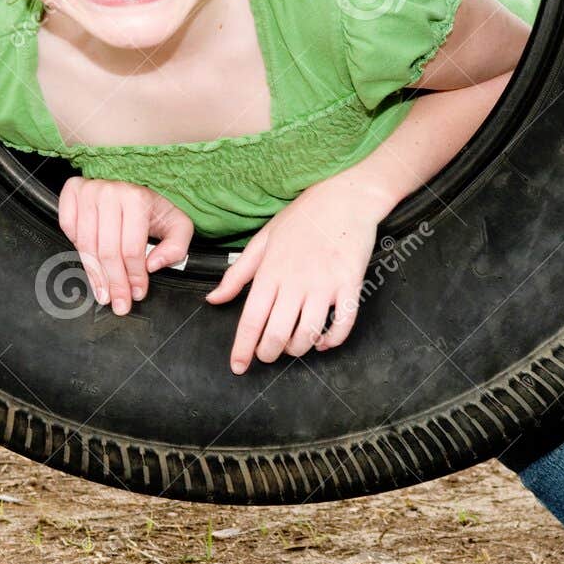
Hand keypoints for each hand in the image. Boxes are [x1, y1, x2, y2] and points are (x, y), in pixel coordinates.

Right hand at [58, 177, 194, 314]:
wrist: (132, 185)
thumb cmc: (151, 208)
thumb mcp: (177, 225)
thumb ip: (176, 247)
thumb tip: (154, 265)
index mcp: (137, 199)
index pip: (132, 249)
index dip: (134, 276)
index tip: (137, 293)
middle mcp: (110, 192)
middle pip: (108, 251)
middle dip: (114, 283)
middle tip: (118, 302)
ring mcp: (88, 191)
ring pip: (86, 245)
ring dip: (95, 275)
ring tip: (103, 292)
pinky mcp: (72, 191)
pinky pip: (68, 227)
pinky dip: (76, 247)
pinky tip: (90, 260)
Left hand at [204, 177, 386, 373]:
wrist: (345, 196)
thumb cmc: (302, 217)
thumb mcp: (262, 240)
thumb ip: (237, 273)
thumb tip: (213, 299)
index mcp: (270, 271)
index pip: (251, 319)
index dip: (242, 348)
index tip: (238, 366)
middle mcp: (295, 281)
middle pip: (277, 334)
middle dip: (268, 354)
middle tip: (267, 355)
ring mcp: (324, 284)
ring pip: (307, 335)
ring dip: (297, 349)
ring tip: (293, 345)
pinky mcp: (350, 284)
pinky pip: (342, 325)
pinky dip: (332, 341)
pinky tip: (323, 341)